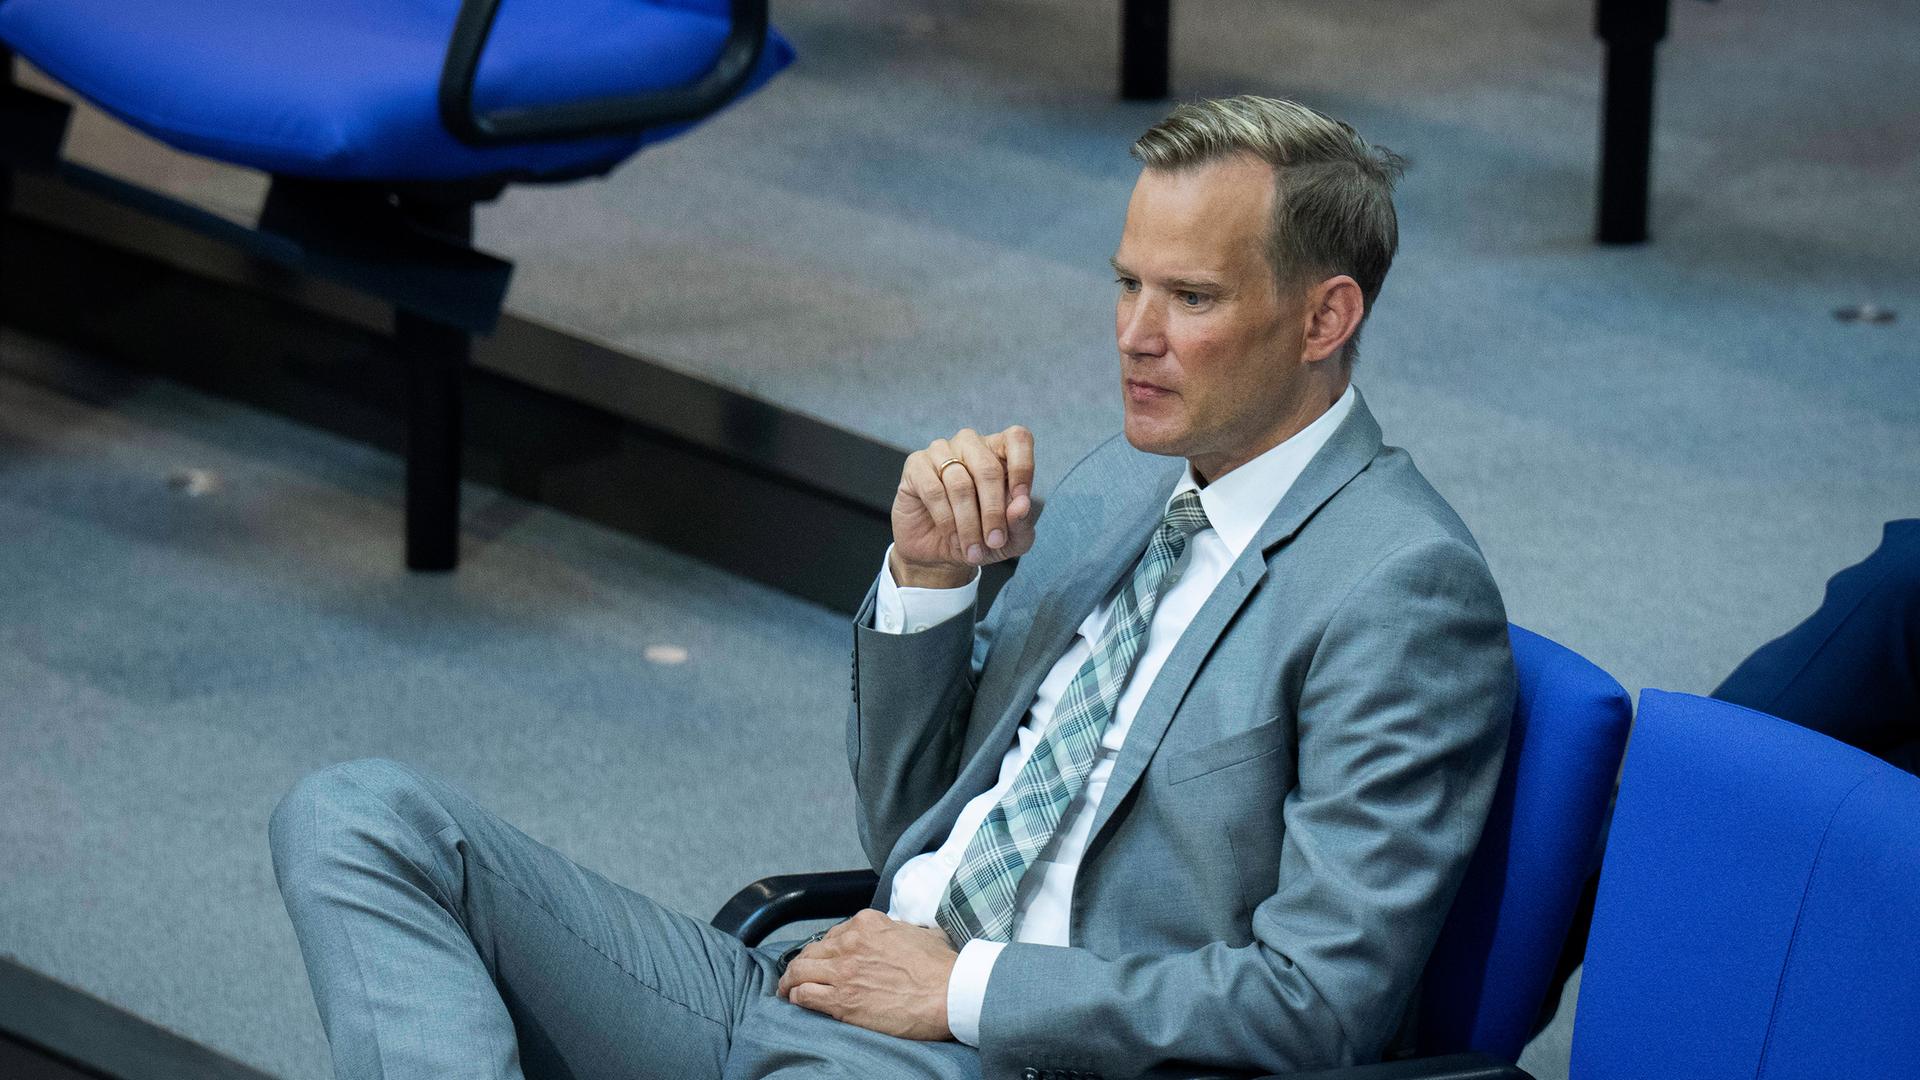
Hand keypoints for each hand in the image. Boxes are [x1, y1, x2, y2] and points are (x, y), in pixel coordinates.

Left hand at [775, 909, 957, 1040]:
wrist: (949, 994)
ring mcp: (843, 971)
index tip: (824, 960)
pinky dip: (795, 997)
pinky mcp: (841, 1000)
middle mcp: (850, 942)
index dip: (826, 950)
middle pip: (812, 951)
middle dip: (803, 963)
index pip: (833, 933)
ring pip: (800, 971)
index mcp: (868, 923)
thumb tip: (902, 933)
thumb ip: (901, 929)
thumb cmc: (942, 968)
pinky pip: (804, 995)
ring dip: (790, 981)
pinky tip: (796, 1001)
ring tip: (787, 989)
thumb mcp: (920, 932)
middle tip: (798, 975)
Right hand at [891, 425, 1036, 587]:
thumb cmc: (982, 538)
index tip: (1021, 501)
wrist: (940, 554)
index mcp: (1000, 451)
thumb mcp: (1011, 540)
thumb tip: (1022, 505)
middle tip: (995, 542)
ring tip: (973, 551)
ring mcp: (941, 451)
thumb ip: (1021, 522)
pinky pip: (933, 490)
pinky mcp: (916, 465)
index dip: (1022, 467)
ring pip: (960, 483)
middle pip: (989, 468)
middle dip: (993, 511)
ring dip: (968, 524)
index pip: (1017, 438)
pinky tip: (952, 539)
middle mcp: (971, 445)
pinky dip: (946, 520)